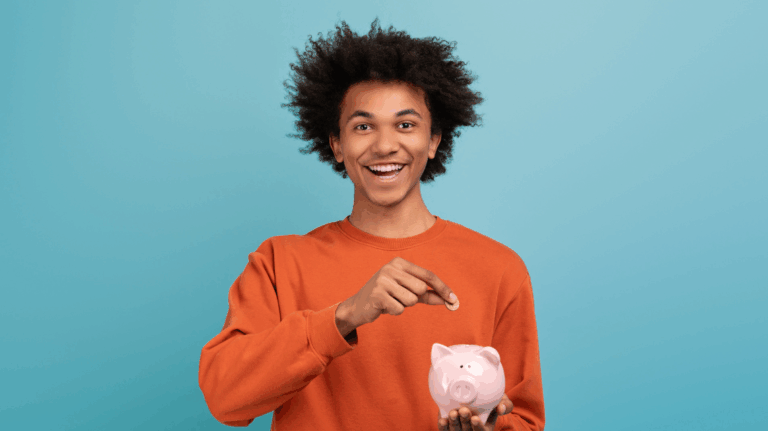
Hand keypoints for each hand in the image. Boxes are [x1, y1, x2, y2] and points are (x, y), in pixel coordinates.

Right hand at [341, 257, 457, 327]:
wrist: (359, 306)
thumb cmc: (387, 297)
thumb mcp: (408, 292)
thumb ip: (428, 295)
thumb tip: (449, 300)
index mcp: (399, 263)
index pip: (427, 275)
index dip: (442, 287)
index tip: (453, 299)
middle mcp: (391, 268)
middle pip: (420, 288)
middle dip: (414, 298)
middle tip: (400, 298)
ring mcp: (382, 280)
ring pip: (411, 300)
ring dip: (404, 305)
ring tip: (391, 302)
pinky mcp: (377, 294)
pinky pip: (399, 308)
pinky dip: (395, 311)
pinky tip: (384, 307)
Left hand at [437, 394, 513, 430]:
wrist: (477, 397)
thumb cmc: (491, 401)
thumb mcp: (501, 402)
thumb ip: (505, 405)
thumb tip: (502, 408)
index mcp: (485, 428)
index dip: (478, 426)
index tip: (475, 418)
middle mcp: (471, 430)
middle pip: (467, 430)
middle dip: (465, 421)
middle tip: (463, 410)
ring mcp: (459, 429)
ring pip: (455, 430)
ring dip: (454, 422)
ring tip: (453, 412)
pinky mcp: (449, 425)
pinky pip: (445, 429)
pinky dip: (443, 426)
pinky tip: (443, 420)